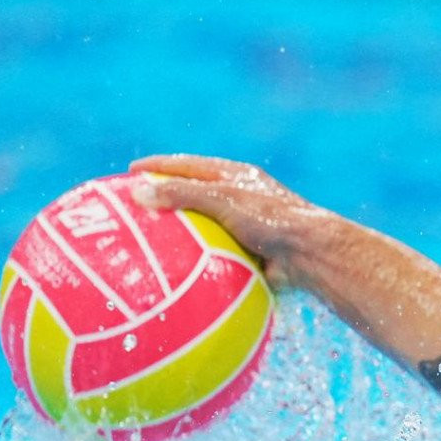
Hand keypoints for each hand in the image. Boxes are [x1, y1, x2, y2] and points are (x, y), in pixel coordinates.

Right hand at [129, 154, 327, 290]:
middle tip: (134, 206)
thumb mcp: (223, 200)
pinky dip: (192, 262)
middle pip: (194, 195)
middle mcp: (241, 199)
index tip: (130, 171)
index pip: (190, 166)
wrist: (310, 255)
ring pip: (203, 229)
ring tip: (145, 244)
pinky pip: (212, 256)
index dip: (160, 167)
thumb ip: (182, 194)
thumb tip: (137, 191)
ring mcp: (245, 228)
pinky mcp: (248, 253)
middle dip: (166, 199)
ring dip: (178, 235)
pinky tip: (171, 273)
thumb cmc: (271, 220)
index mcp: (237, 177)